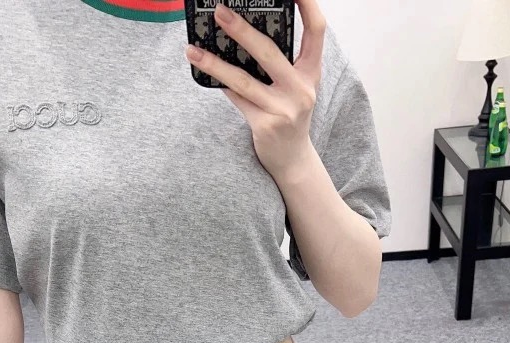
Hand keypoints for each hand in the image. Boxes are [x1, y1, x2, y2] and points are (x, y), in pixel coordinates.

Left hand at [185, 0, 325, 185]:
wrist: (293, 160)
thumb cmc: (289, 116)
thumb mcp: (294, 87)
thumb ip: (280, 63)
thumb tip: (243, 33)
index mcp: (311, 72)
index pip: (316, 30)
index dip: (307, 5)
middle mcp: (301, 89)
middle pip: (269, 51)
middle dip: (242, 30)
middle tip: (219, 12)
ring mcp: (284, 109)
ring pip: (243, 79)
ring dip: (215, 63)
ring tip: (193, 49)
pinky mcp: (265, 125)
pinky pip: (236, 99)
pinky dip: (220, 85)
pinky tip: (203, 72)